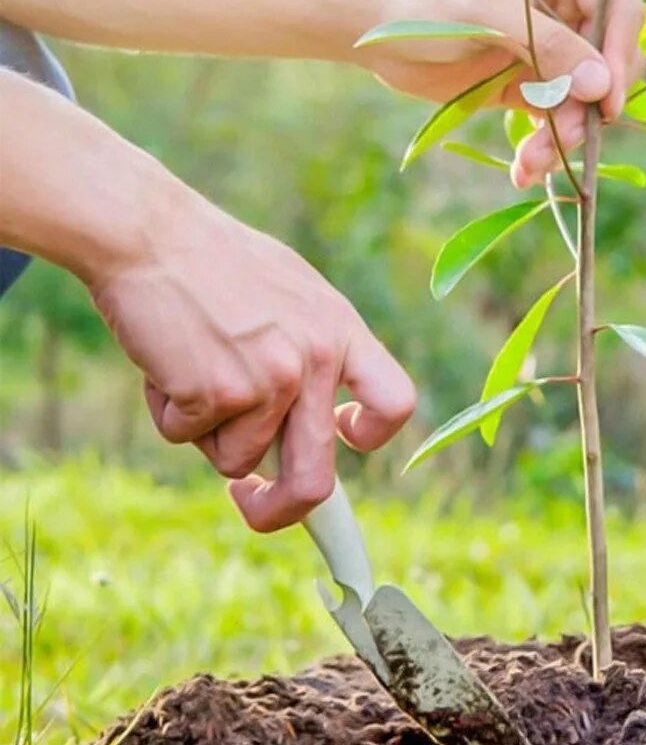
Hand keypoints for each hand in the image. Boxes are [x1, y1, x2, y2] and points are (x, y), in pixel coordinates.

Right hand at [90, 189, 416, 531]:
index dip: (372, 436)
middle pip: (317, 478)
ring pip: (235, 459)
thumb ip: (309, 349)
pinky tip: (164, 359)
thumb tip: (315, 420)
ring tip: (189, 363)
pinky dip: (167, 411)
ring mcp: (270, 379)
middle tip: (251, 501)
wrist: (150, 234)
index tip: (341, 439)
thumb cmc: (213, 261)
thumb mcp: (291, 294)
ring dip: (204, 429)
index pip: (395, 402)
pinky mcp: (217, 393)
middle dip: (281, 510)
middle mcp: (316, 360)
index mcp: (341, 331)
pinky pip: (186, 437)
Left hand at [353, 0, 645, 188]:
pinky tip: (523, 171)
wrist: (373, 30)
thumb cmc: (424, 1)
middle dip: (589, 106)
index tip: (608, 100)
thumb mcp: (484, 12)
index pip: (619, 8)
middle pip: (609, 62)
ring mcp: (551, 50)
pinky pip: (555, 121)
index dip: (621, 53)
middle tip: (565, 138)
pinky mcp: (531, 85)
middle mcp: (565, 9)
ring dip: (564, 136)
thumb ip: (547, 43)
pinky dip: (544, 148)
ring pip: (584, 100)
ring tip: (530, 162)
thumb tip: (600, 84)